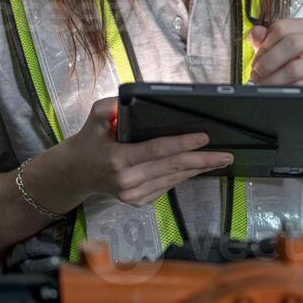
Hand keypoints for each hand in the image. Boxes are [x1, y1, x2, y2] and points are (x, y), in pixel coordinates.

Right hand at [60, 97, 233, 206]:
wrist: (77, 173)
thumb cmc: (90, 140)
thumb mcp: (94, 117)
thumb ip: (110, 108)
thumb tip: (131, 101)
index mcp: (119, 159)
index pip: (157, 150)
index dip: (183, 143)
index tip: (204, 138)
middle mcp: (127, 181)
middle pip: (172, 168)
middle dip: (202, 160)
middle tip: (226, 155)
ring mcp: (133, 195)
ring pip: (173, 179)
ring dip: (197, 169)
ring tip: (218, 160)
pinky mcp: (137, 201)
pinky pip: (166, 187)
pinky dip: (182, 176)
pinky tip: (195, 168)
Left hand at [248, 18, 302, 87]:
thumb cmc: (295, 67)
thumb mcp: (277, 51)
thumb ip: (264, 40)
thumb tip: (255, 34)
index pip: (282, 28)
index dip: (264, 45)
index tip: (256, 60)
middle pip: (291, 44)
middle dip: (268, 62)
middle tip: (257, 75)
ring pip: (295, 68)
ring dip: (274, 80)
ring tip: (265, 86)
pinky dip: (289, 91)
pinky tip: (282, 93)